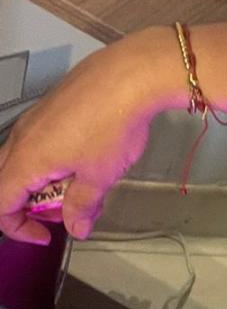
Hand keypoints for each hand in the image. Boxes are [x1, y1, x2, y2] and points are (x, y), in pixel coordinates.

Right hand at [0, 30, 174, 244]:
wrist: (131, 74)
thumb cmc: (113, 125)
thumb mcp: (100, 176)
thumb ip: (83, 206)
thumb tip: (76, 229)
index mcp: (27, 159)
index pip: (1, 204)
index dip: (18, 227)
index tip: (47, 235)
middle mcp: (22, 136)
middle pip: (8, 181)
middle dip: (31, 205)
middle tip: (66, 211)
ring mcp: (35, 118)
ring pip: (23, 159)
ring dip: (44, 181)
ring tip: (81, 184)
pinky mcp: (51, 105)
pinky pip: (38, 140)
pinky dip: (52, 159)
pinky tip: (86, 157)